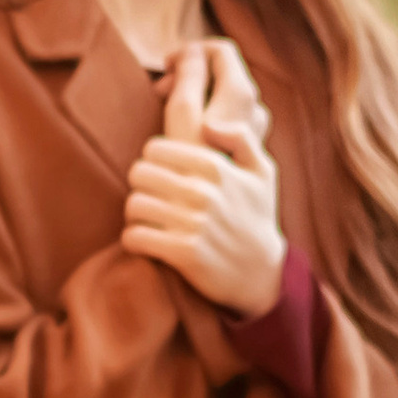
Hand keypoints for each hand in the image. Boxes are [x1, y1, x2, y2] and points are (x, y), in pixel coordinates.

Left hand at [124, 38, 286, 315]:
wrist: (261, 273)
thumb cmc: (256, 217)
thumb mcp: (263, 172)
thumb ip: (241, 137)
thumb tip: (209, 124)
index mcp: (215, 166)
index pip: (154, 148)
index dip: (152, 161)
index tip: (161, 174)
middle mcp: (203, 192)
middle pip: (139, 173)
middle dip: (141, 185)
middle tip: (151, 197)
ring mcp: (192, 223)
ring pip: (134, 205)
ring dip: (136, 214)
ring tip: (147, 219)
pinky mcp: (183, 253)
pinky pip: (135, 237)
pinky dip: (134, 240)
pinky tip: (145, 241)